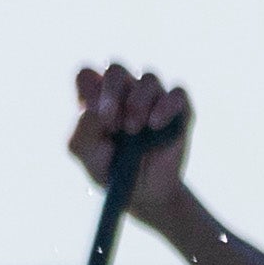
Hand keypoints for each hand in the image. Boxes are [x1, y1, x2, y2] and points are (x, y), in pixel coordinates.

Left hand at [70, 62, 192, 207]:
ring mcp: (154, 97)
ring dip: (138, 102)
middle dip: (113, 93)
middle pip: (116, 70)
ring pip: (148, 79)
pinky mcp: (179, 109)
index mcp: (98, 97)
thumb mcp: (86, 154)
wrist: (145, 194)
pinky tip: (155, 125)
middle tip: (113, 124)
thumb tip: (97, 108)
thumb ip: (84, 129)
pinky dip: (166, 105)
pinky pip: (177, 93)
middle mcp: (125, 91)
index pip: (87, 75)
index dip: (90, 91)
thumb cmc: (110, 170)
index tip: (97, 119)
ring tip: (134, 132)